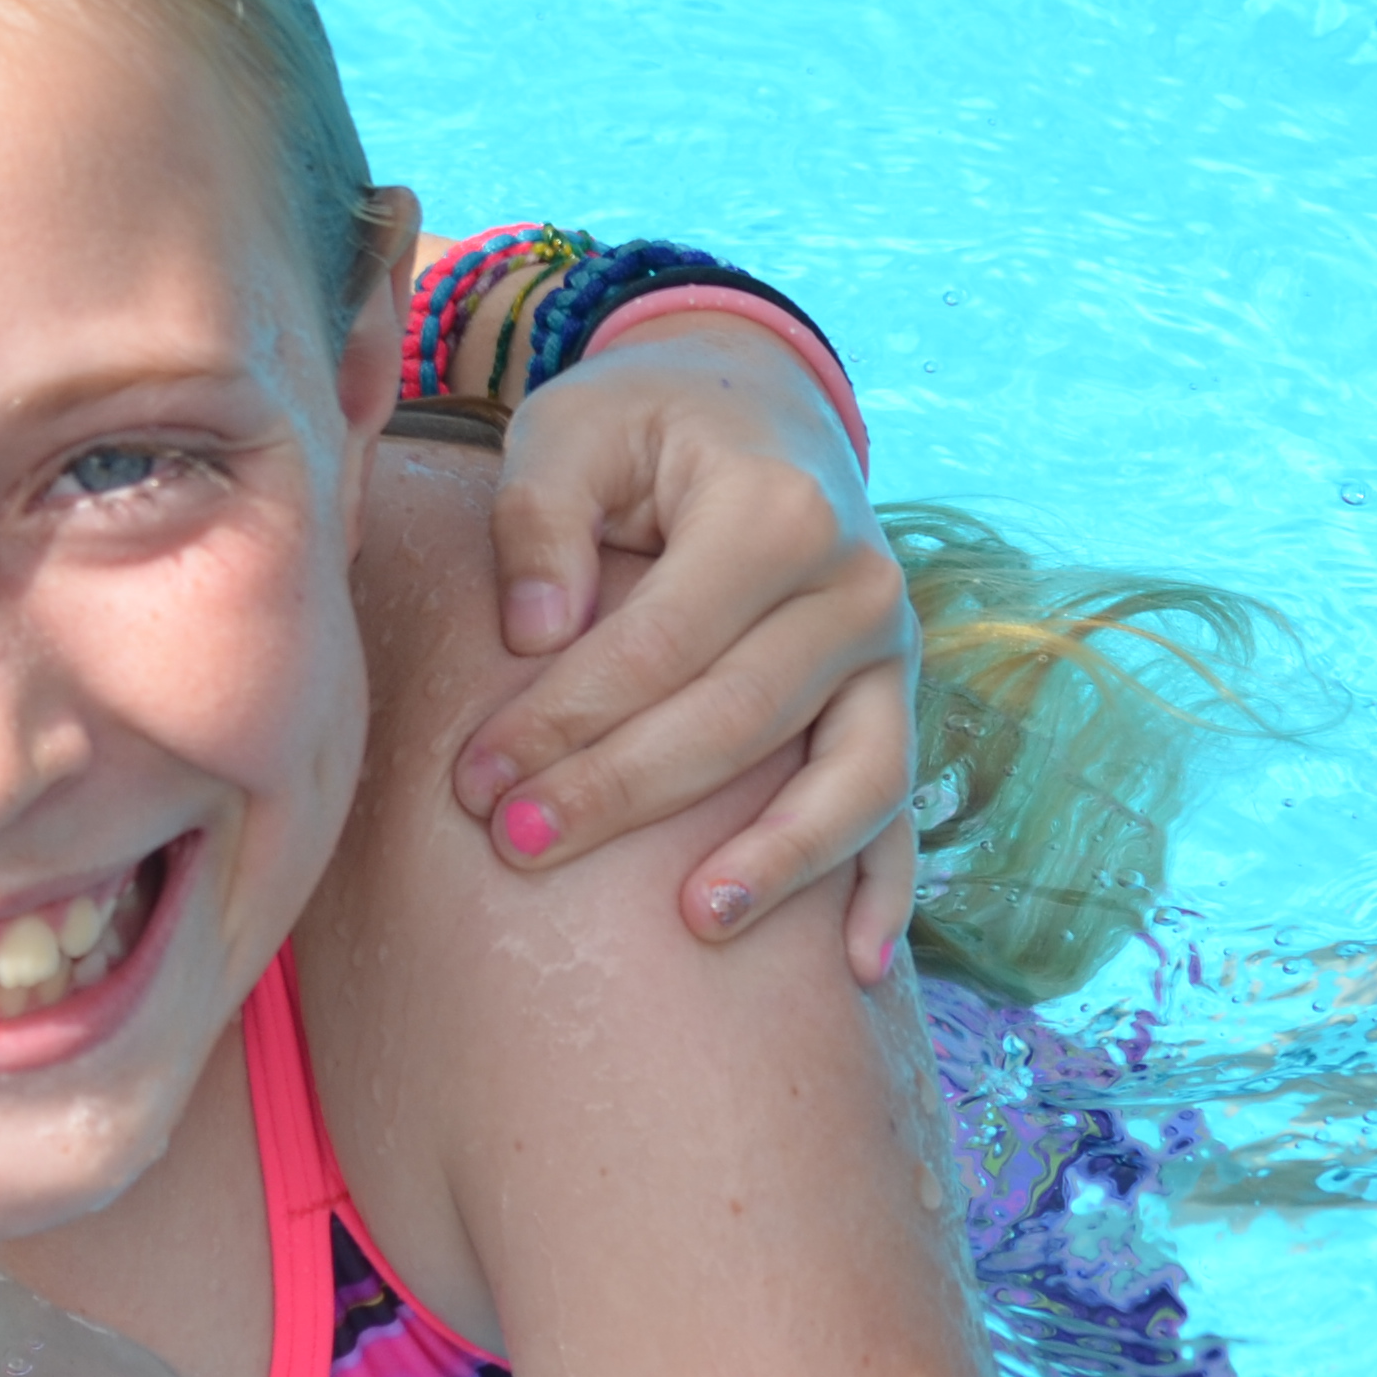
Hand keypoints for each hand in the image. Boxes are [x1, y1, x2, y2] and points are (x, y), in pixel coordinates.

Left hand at [458, 320, 920, 982]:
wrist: (754, 408)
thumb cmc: (639, 429)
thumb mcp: (569, 429)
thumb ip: (538, 515)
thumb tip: (535, 634)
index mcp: (776, 510)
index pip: (656, 644)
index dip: (562, 720)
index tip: (473, 783)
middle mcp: (857, 583)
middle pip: (737, 718)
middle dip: (622, 793)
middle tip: (518, 848)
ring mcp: (891, 653)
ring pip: (852, 775)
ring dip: (776, 860)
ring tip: (696, 922)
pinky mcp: (896, 702)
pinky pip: (903, 805)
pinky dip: (886, 887)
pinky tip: (852, 968)